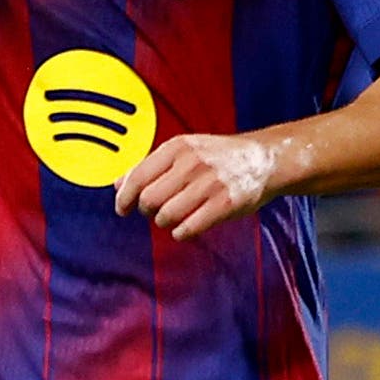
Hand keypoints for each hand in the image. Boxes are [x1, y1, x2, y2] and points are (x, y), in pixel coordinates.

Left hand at [114, 133, 276, 240]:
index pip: (138, 177)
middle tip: (155, 211)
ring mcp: (210, 183)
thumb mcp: (184, 150)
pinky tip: (187, 226)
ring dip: (164, 222)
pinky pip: (187, 229)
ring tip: (175, 216)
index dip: (124, 197)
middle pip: (148, 200)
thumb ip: (150, 165)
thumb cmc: (217, 156)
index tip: (122, 208)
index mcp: (178, 147)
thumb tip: (117, 184)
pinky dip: (181, 232)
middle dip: (146, 211)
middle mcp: (193, 163)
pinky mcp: (225, 204)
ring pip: (165, 217)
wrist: (263, 159)